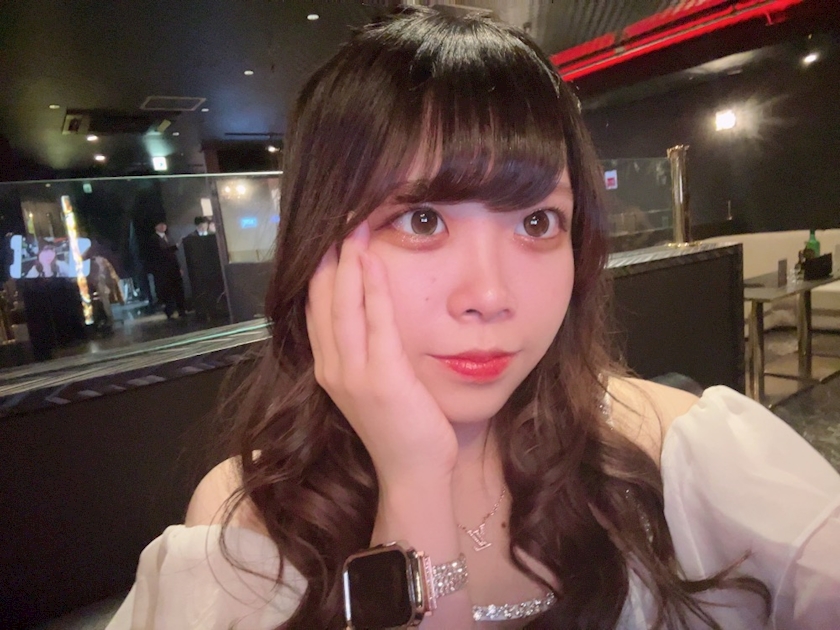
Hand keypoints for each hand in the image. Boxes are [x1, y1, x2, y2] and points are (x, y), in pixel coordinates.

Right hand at [306, 222, 457, 484]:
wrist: (412, 474)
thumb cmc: (401, 429)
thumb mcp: (373, 387)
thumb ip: (365, 353)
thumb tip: (370, 316)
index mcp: (330, 369)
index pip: (317, 309)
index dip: (321, 271)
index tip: (328, 238)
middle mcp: (333, 368)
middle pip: (322, 300)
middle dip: (329, 256)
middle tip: (338, 217)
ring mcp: (353, 374)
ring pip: (342, 304)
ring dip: (348, 261)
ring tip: (353, 226)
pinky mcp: (381, 378)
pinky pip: (375, 321)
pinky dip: (372, 286)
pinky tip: (373, 259)